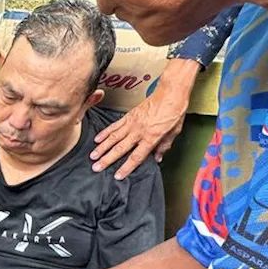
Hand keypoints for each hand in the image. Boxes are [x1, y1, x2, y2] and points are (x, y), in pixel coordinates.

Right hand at [91, 58, 199, 179]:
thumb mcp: (174, 132)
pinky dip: (105, 133)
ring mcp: (132, 123)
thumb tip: (157, 158)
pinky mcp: (129, 115)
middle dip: (107, 159)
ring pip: (114, 137)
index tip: (118, 175)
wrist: (170, 93)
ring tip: (93, 156)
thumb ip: (164, 146)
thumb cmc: (174, 111)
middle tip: (96, 167)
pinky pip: (114, 125)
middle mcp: (139, 131)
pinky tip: (98, 139)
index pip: (136, 156)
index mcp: (151, 137)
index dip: (126, 167)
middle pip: (120, 148)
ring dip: (102, 148)